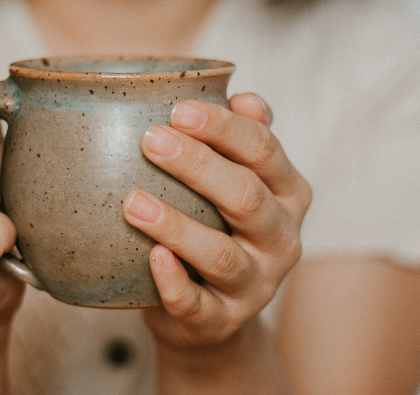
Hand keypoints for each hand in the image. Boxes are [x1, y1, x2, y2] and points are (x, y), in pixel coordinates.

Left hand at [123, 93, 310, 349]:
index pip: (263, 150)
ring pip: (221, 255)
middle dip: (198, 164)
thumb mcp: (237, 179)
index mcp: (287, 193)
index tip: (176, 109)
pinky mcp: (222, 322)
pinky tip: (150, 257)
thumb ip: (240, 139)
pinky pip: (198, 305)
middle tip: (150, 140)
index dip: (222, 127)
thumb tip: (245, 98)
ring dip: (176, 226)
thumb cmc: (217, 224)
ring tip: (132, 201)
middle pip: (246, 196)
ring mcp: (255, 285)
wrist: (211, 310)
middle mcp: (281, 239)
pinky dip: (174, 283)